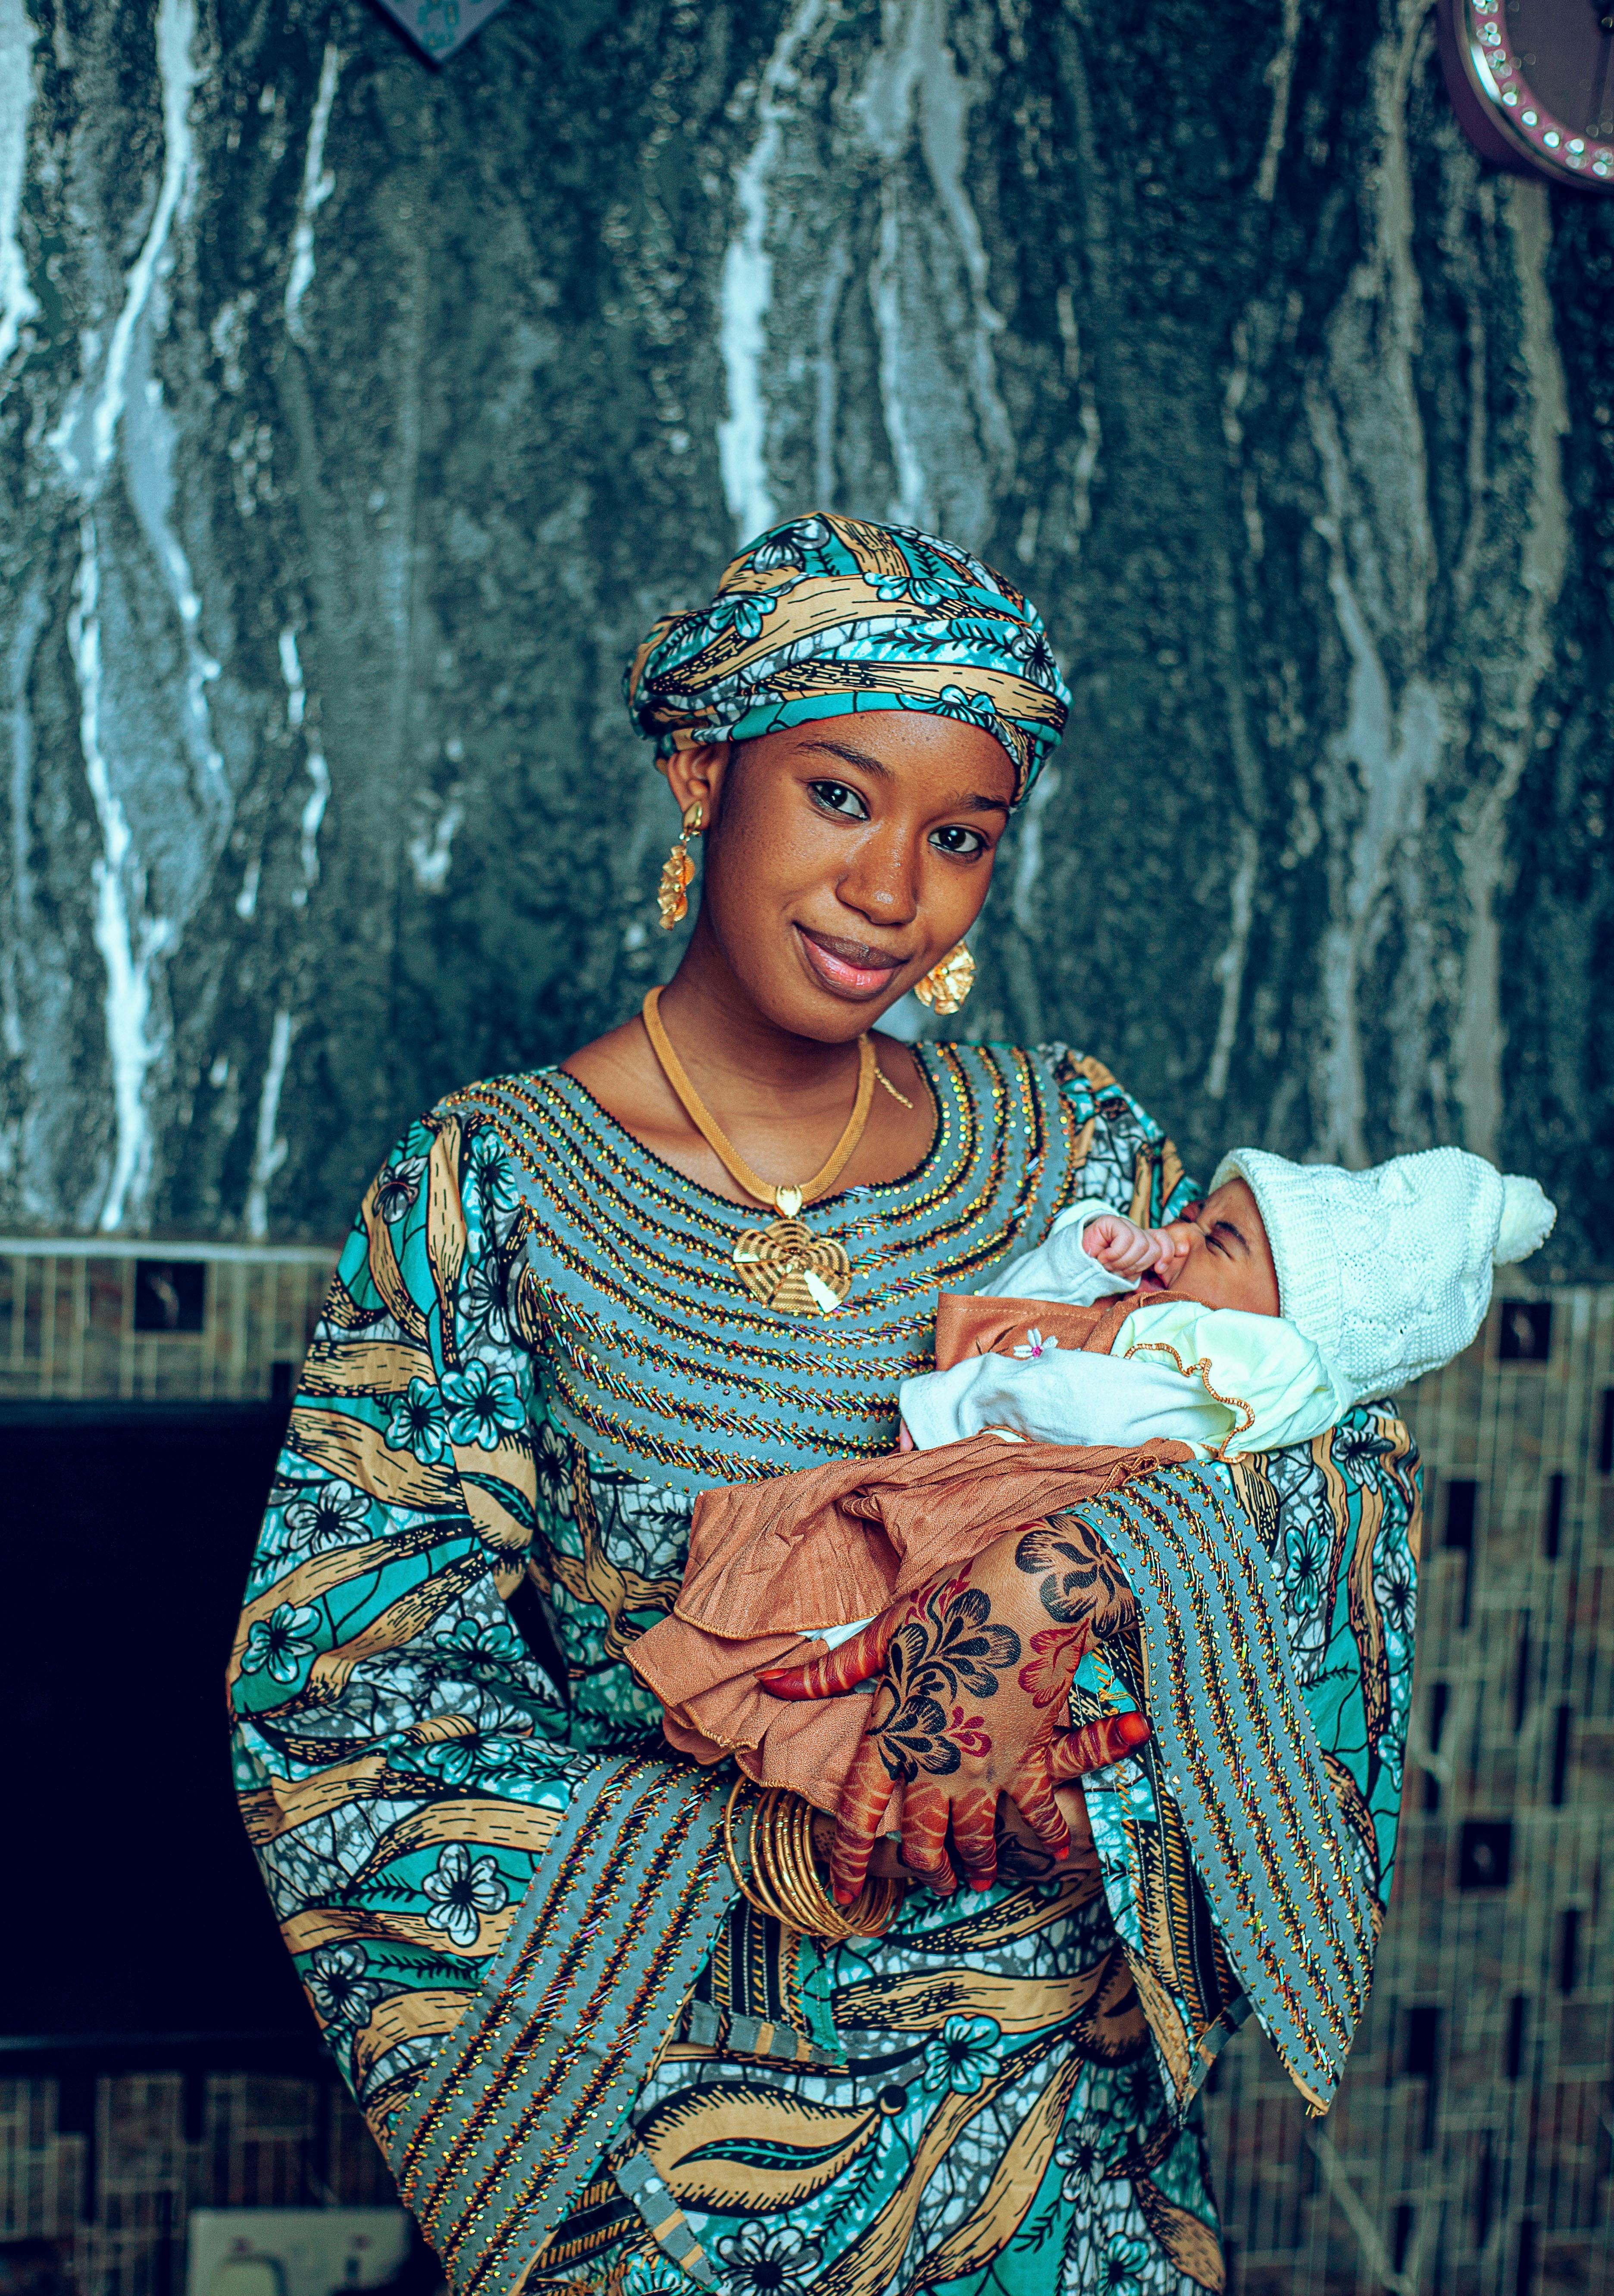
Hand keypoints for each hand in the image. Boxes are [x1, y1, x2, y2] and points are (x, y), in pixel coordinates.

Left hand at [760, 1515, 1144, 1901]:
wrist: (1028, 1593)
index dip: (849, 1857)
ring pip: (975, 1837)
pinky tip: (1054, 1846)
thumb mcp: (884, 1633)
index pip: (859, 1810)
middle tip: (933, 1884)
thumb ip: (830, 1673)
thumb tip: (769, 1682)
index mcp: (892, 1731)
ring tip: (976, 1878)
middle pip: (922, 1838)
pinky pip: (1035, 1810)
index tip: (843, 1892)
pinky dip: (1047, 1831)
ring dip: (976, 1863)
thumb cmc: (951, 1604)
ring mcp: (983, 1765)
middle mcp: (934, 1760)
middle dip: (926, 1869)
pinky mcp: (1029, 1755)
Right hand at [1082, 1211, 1191, 1286]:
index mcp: (1142, 1243)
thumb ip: (1142, 1269)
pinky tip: (1102, 1257)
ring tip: (1108, 1265)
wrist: (1074, 1267)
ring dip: (1123, 1262)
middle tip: (1118, 1270)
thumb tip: (1161, 1269)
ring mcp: (1123, 1224)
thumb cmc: (1100, 1272)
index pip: (1164, 1240)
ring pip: (1141, 1244)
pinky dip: (1114, 1254)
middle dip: (1137, 1266)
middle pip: (1153, 1247)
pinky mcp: (1110, 1220)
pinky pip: (1126, 1238)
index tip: (1158, 1270)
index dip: (1166, 1254)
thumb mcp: (1126, 1273)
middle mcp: (1135, 1231)